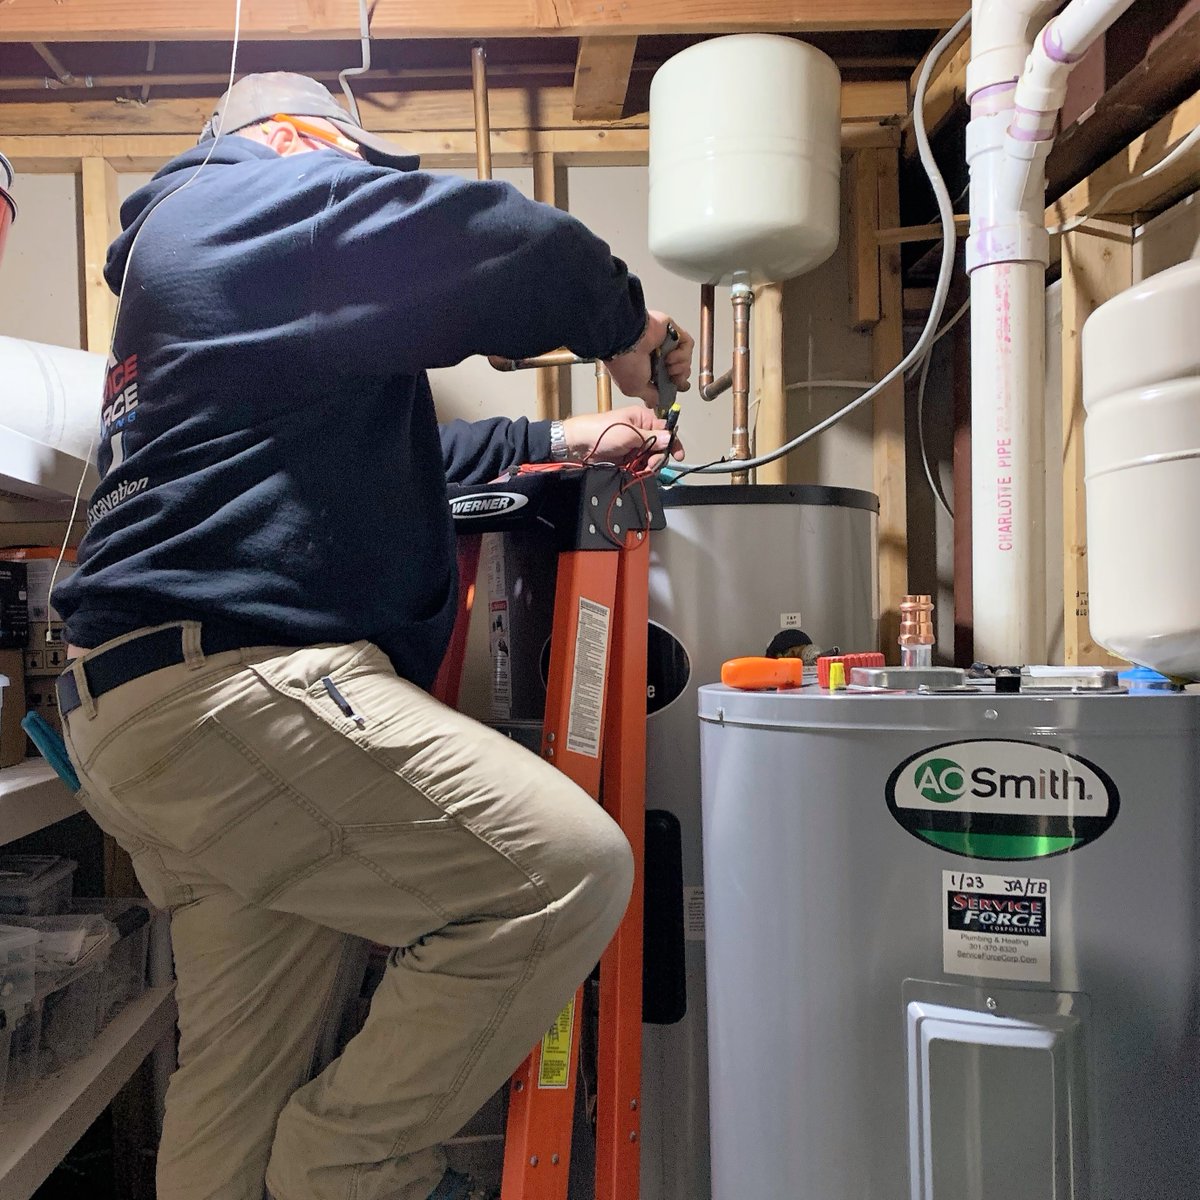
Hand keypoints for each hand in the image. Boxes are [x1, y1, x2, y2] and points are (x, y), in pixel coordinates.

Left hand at [561, 405, 685, 469]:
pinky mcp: (629, 458)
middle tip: (651, 464)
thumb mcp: (629, 433)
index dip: (672, 443)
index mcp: (643, 419)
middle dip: (658, 457)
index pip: (665, 430)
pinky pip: (641, 466)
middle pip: (661, 447)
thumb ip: (651, 437)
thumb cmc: (601, 431)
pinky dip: (641, 470)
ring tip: (641, 468)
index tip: (678, 455)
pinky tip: (636, 471)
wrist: (580, 444)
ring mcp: (635, 446)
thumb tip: (670, 438)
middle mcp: (642, 432)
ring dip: (649, 465)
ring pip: (652, 458)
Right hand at [604, 311, 693, 406]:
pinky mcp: (674, 332)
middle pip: (681, 372)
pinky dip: (682, 354)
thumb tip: (657, 404)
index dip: (676, 386)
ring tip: (666, 364)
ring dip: (679, 367)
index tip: (677, 388)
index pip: (668, 380)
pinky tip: (669, 356)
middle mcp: (657, 356)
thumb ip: (650, 397)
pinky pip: (688, 345)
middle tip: (671, 377)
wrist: (627, 340)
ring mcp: (666, 343)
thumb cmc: (625, 363)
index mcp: (647, 369)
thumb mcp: (635, 389)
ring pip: (686, 360)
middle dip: (679, 378)